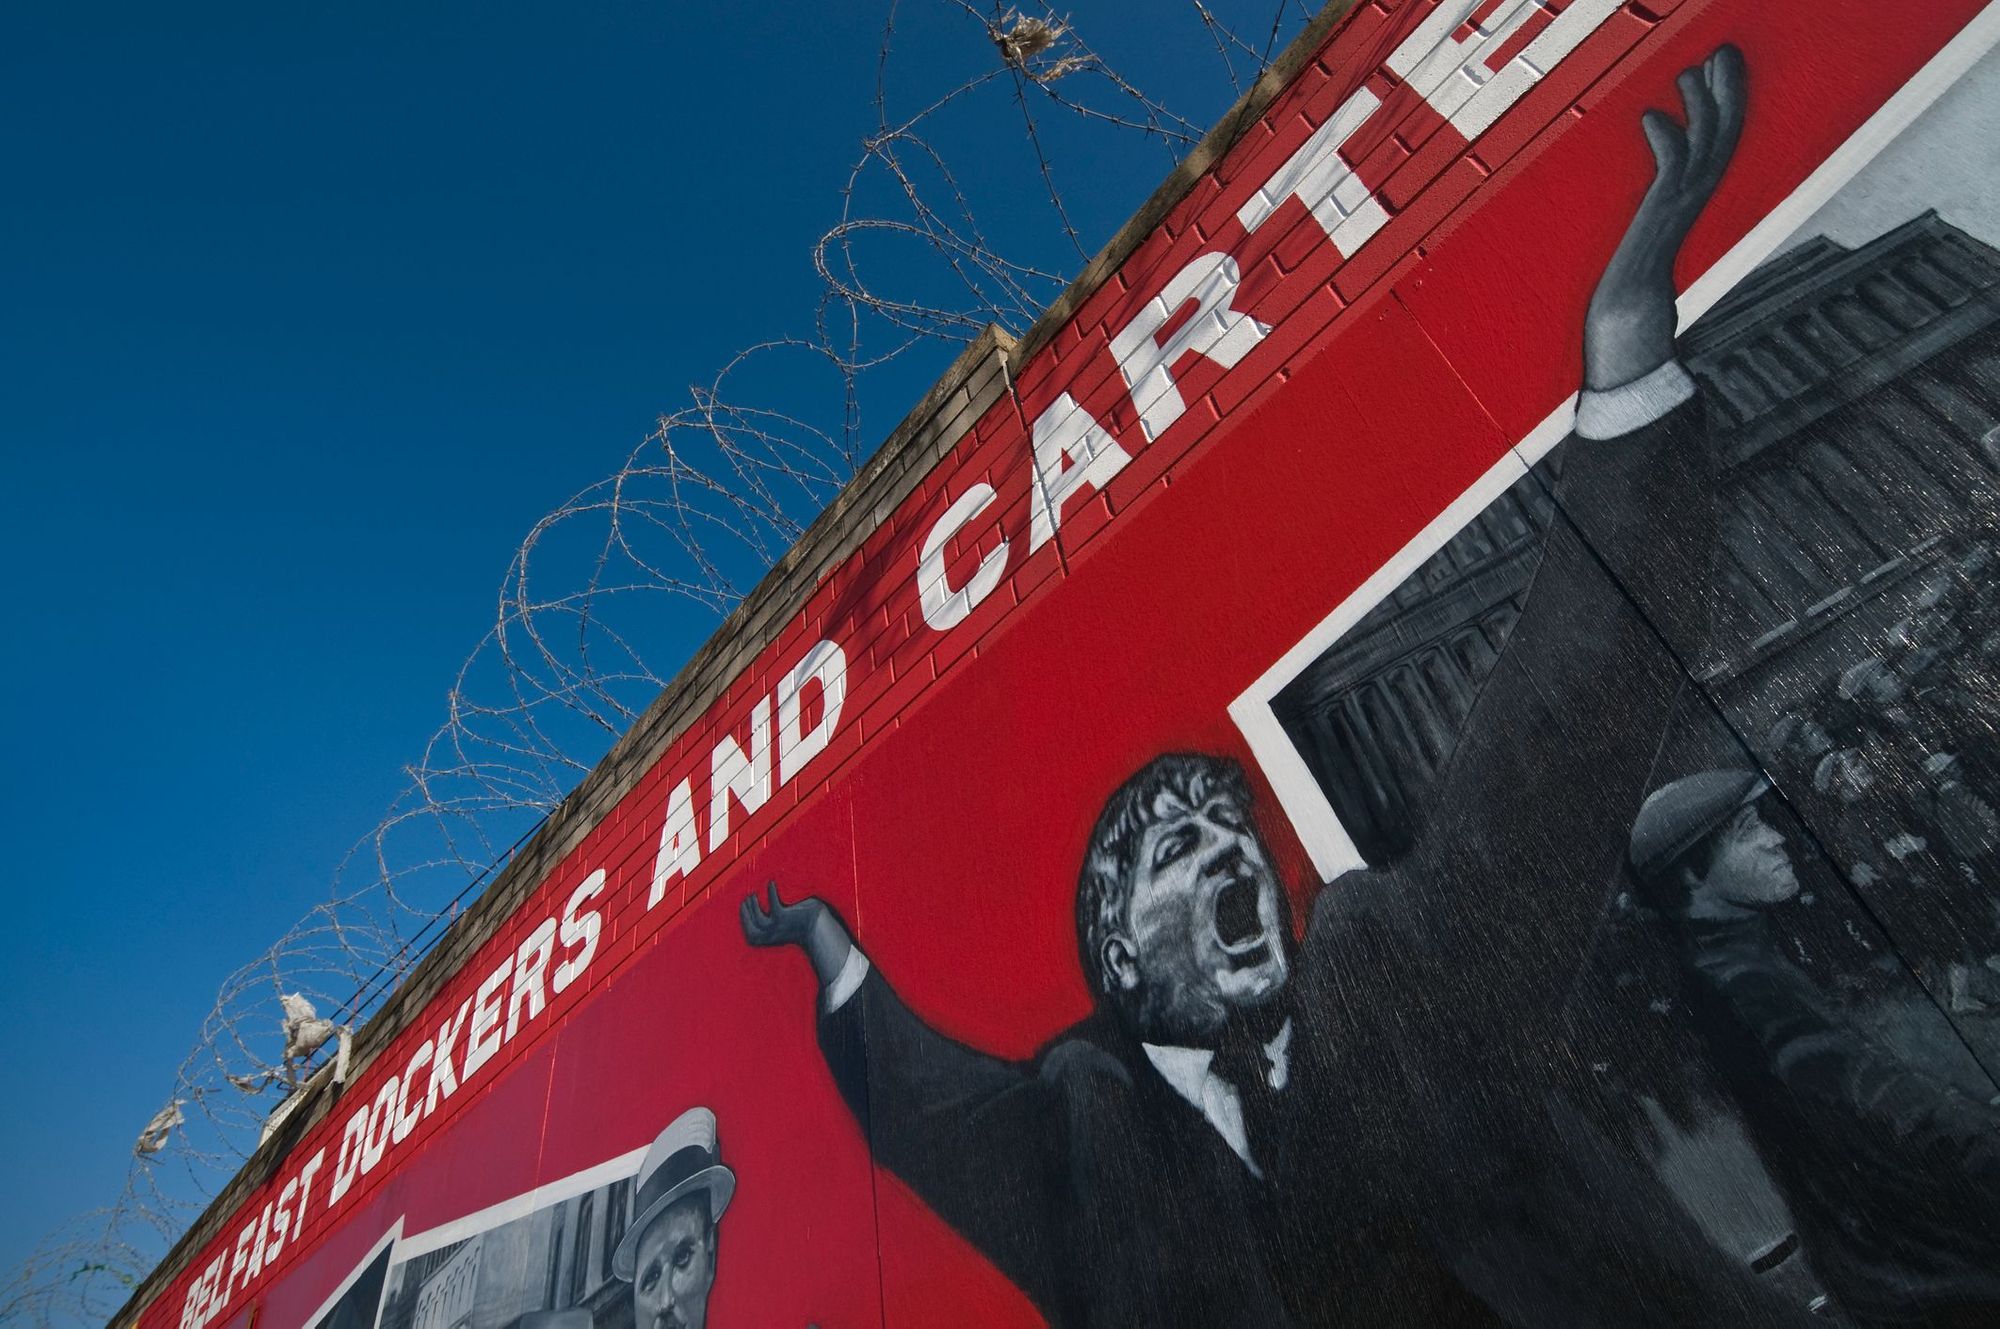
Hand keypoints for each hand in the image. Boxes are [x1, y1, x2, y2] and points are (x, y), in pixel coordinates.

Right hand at [741, 882, 854, 986]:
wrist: (820, 927)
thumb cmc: (801, 926)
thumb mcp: (783, 927)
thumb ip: (770, 922)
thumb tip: (755, 908)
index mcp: (770, 941)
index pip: (750, 934)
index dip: (744, 919)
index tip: (742, 907)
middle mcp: (771, 936)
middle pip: (752, 924)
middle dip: (746, 912)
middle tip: (747, 898)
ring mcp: (777, 927)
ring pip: (758, 916)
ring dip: (754, 904)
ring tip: (754, 894)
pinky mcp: (784, 917)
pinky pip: (773, 903)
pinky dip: (771, 892)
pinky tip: (771, 883)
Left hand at [1584, 45, 1746, 390]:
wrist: (1628, 317)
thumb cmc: (1634, 276)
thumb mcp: (1649, 226)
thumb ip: (1655, 201)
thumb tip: (1652, 182)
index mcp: (1697, 193)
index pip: (1724, 136)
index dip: (1730, 97)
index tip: (1725, 60)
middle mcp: (1696, 197)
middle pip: (1726, 132)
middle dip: (1728, 89)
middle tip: (1723, 50)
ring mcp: (1679, 207)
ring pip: (1705, 145)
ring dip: (1700, 106)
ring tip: (1688, 73)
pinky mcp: (1658, 218)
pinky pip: (1671, 172)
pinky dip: (1666, 141)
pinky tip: (1653, 117)